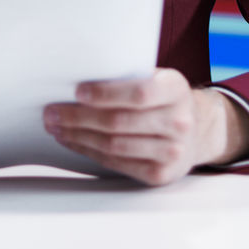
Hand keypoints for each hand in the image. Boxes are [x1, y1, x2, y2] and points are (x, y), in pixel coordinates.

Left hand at [43, 68, 248, 185]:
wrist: (197, 130)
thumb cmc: (162, 99)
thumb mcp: (156, 78)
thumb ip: (128, 77)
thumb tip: (76, 74)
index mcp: (176, 89)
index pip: (139, 93)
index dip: (106, 94)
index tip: (77, 91)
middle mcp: (179, 122)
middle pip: (119, 123)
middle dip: (78, 117)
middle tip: (51, 112)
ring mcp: (173, 151)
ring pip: (114, 145)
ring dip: (78, 136)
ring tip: (56, 127)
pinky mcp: (161, 174)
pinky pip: (117, 164)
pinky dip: (90, 152)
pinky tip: (73, 141)